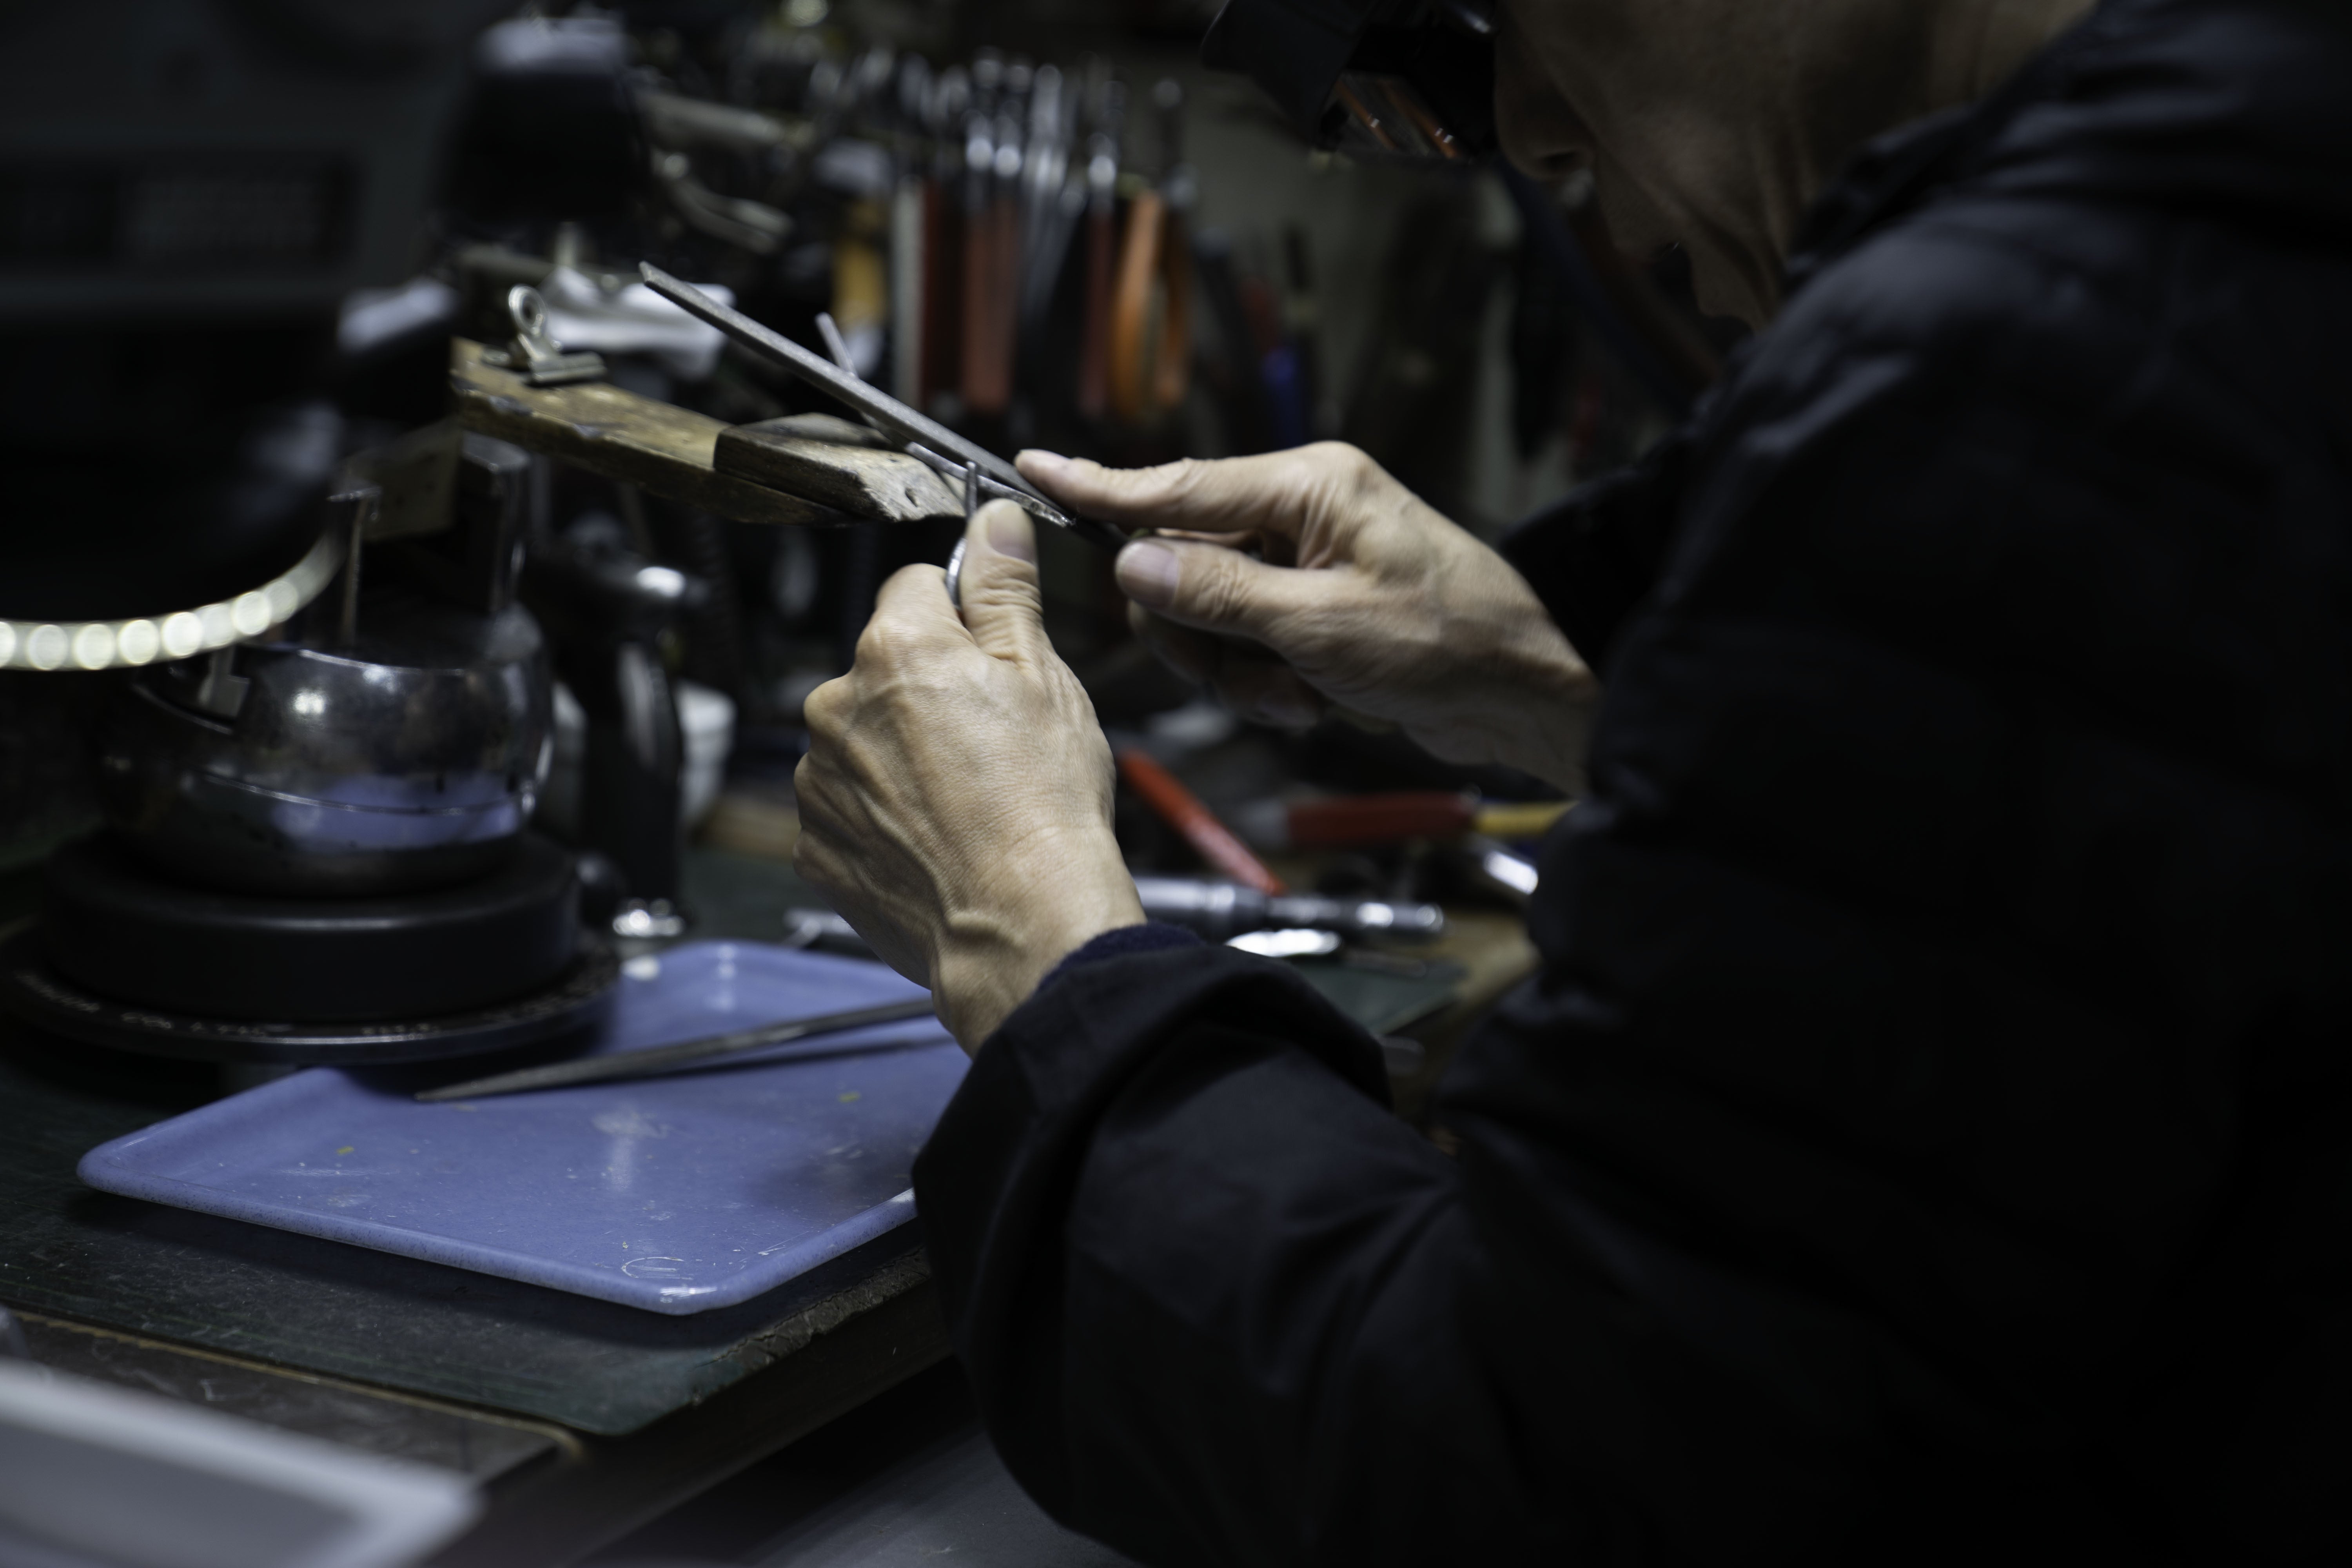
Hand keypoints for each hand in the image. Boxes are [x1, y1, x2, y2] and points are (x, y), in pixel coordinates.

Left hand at [794, 502, 1144, 1050]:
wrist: (1020, 924)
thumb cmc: (1041, 808)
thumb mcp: (1043, 676)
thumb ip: (1004, 590)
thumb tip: (994, 523)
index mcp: (897, 648)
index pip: (916, 588)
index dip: (962, 617)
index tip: (992, 654)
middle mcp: (838, 705)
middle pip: (884, 667)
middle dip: (929, 689)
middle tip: (993, 739)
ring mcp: (820, 779)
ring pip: (864, 738)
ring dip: (903, 755)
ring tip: (968, 798)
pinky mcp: (817, 843)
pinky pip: (849, 806)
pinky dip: (884, 816)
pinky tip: (937, 836)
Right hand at [1018, 443, 1599, 791]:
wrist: (1520, 691)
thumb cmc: (1447, 644)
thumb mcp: (1322, 625)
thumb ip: (1220, 593)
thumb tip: (1136, 563)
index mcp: (1307, 486)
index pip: (1178, 483)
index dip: (1101, 486)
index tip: (1034, 468)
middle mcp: (1300, 513)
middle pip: (1181, 562)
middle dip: (1197, 633)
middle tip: (1242, 676)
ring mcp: (1306, 562)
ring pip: (1207, 614)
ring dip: (1238, 671)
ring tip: (1297, 697)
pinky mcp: (1314, 610)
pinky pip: (1246, 644)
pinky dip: (1267, 683)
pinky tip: (1313, 700)